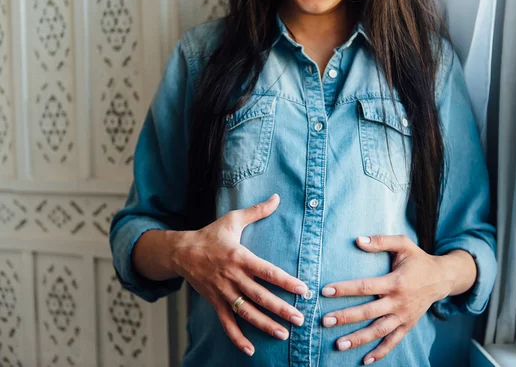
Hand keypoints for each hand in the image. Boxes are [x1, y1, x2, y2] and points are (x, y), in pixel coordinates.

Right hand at [170, 194, 307, 356]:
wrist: (180, 252)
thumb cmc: (211, 235)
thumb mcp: (233, 220)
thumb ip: (257, 211)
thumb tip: (277, 197)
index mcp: (240, 257)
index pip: (267, 271)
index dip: (285, 281)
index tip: (303, 290)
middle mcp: (232, 277)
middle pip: (260, 296)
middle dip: (281, 308)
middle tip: (300, 318)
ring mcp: (223, 292)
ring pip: (246, 312)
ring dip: (265, 325)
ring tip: (284, 334)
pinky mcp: (215, 302)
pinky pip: (227, 323)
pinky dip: (237, 338)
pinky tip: (250, 350)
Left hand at [320, 235, 459, 364]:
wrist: (442, 278)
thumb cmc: (418, 259)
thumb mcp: (403, 244)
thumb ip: (380, 241)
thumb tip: (357, 240)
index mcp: (395, 282)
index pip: (365, 287)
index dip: (345, 289)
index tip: (325, 291)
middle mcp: (399, 302)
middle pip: (368, 312)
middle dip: (345, 317)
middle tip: (325, 321)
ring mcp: (403, 316)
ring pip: (378, 331)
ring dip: (358, 339)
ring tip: (339, 345)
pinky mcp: (407, 325)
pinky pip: (393, 341)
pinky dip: (380, 352)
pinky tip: (365, 360)